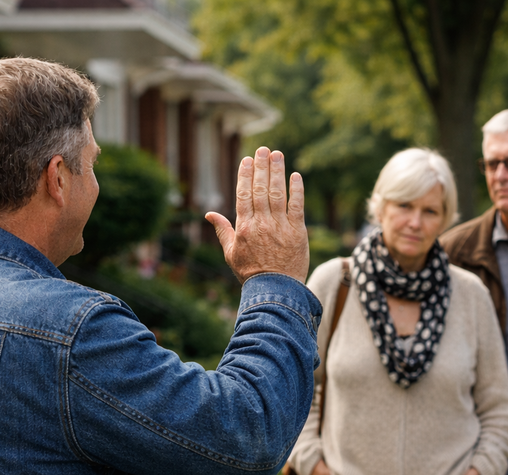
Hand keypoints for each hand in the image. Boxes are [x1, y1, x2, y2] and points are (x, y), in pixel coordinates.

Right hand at [205, 147, 308, 282]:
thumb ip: (223, 230)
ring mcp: (280, 227)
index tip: (247, 160)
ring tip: (277, 154)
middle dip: (262, 167)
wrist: (275, 291)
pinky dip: (296, 190)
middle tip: (263, 149)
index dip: (246, 175)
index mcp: (244, 228)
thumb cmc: (251, 273)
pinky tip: (295, 176)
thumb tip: (209, 213)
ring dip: (277, 172)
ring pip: (277, 193)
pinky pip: (297, 206)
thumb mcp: (231, 253)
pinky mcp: (298, 232)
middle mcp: (261, 224)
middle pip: (261, 189)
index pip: (244, 195)